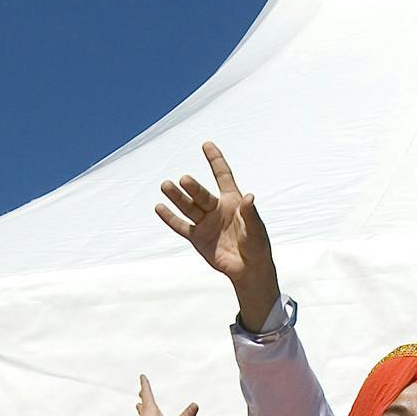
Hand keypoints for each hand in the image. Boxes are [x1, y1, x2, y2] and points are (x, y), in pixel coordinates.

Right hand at [156, 142, 280, 327]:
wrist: (249, 269)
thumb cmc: (257, 246)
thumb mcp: (257, 230)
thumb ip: (251, 214)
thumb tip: (250, 197)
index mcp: (232, 201)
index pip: (222, 176)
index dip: (215, 161)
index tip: (206, 145)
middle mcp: (216, 208)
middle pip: (201, 194)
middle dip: (192, 188)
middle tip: (184, 180)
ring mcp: (205, 223)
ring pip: (188, 207)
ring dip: (177, 197)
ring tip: (166, 186)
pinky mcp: (197, 238)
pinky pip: (181, 226)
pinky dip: (170, 218)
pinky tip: (159, 207)